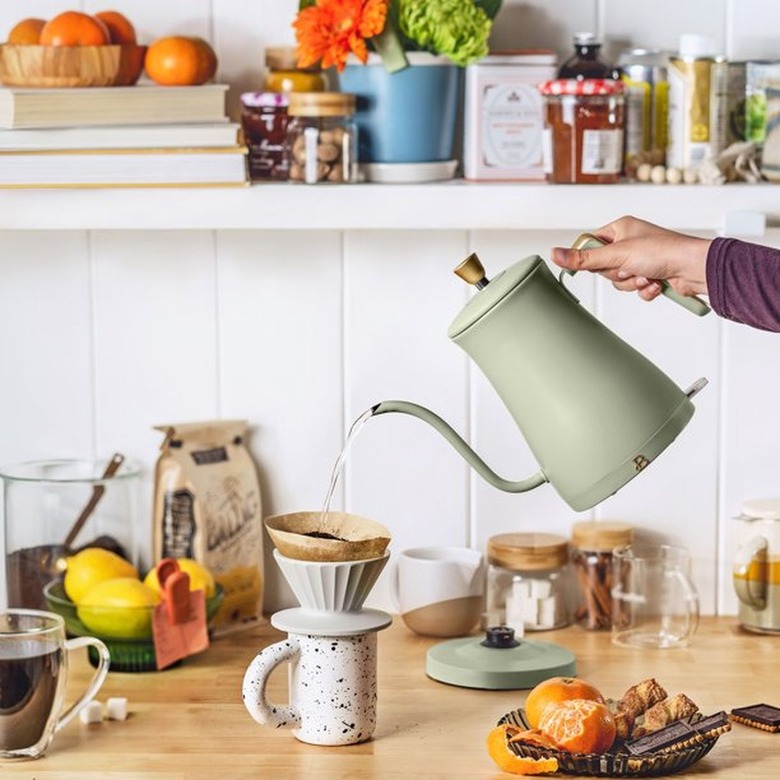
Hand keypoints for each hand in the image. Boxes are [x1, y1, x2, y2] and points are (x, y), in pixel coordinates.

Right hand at [550, 216, 711, 301]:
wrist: (693, 268)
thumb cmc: (663, 251)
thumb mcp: (616, 255)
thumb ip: (584, 258)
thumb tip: (555, 254)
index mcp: (620, 228)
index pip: (590, 244)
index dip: (591, 258)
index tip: (598, 264)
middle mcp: (629, 242)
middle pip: (603, 267)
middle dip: (617, 274)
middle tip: (630, 268)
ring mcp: (640, 259)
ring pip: (618, 281)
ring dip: (632, 283)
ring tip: (647, 275)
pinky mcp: (650, 275)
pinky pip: (634, 288)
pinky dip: (644, 289)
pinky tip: (656, 282)